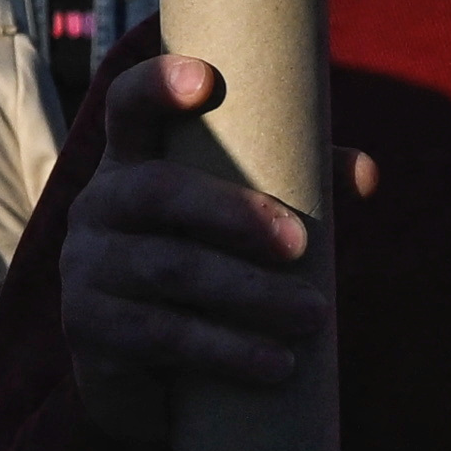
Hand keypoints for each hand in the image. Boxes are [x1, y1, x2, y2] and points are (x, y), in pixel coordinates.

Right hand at [56, 48, 362, 444]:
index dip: (157, 87)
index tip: (206, 80)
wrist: (135, 370)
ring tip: (314, 314)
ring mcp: (85, 267)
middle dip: (232, 212)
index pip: (126, 107)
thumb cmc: (198, 269)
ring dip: (248, 293)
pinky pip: (161, 336)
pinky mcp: (89, 330)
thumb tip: (366, 174)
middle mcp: (97, 205)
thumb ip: (294, 186)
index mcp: (130, 163)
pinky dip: (227, 351)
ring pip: (167, 269)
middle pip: (156, 190)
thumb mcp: (235, 223)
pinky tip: (278, 365)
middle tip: (300, 243)